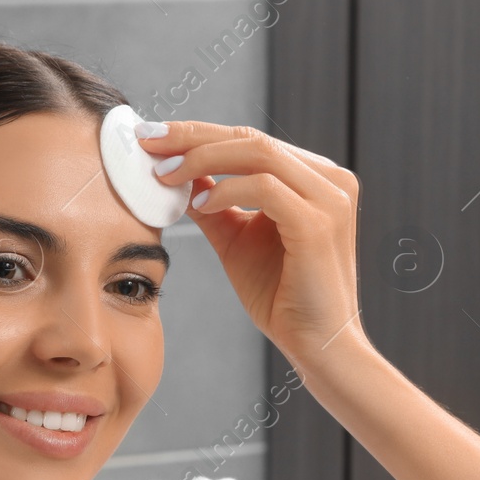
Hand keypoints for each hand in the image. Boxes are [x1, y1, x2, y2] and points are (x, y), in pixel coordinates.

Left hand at [137, 120, 368, 360]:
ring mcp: (330, 198)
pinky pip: (264, 188)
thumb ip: (213, 204)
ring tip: (165, 176)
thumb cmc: (282, 297)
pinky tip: (200, 205)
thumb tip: (175, 174)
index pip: (251, 140)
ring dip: (202, 159)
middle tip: (148, 142)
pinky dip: (227, 191)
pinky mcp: (318, 223)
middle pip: (252, 138)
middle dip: (193, 136)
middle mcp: (331, 179)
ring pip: (258, 153)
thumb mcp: (237, 240)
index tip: (154, 138)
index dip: (199, 134)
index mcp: (315, 178)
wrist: (316, 345)